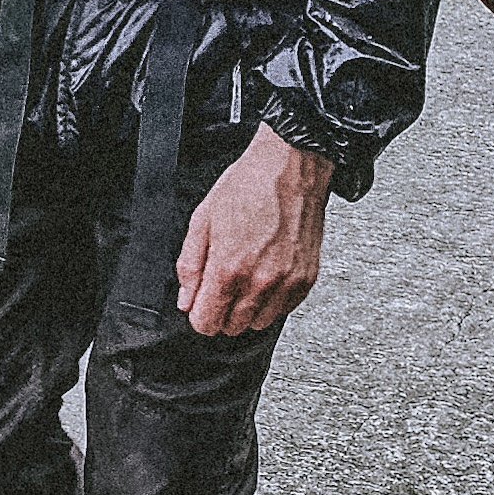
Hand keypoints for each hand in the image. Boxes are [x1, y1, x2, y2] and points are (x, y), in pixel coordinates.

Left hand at [176, 123, 332, 337]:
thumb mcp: (203, 220)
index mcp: (229, 268)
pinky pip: (284, 310)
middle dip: (222, 311)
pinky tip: (266, 274)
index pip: (207, 323)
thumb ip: (190, 266)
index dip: (199, 314)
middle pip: (233, 327)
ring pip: (260, 323)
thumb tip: (186, 298)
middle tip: (223, 284)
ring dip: (248, 309)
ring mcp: (287, 282)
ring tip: (246, 277)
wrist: (291, 167)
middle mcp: (261, 282)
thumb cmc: (249, 186)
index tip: (201, 302)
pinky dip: (272, 300)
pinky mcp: (307, 278)